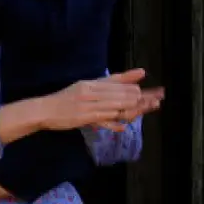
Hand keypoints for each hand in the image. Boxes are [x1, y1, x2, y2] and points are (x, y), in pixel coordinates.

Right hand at [42, 69, 162, 131]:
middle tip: (159, 97)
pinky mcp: (83, 117)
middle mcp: (91, 91)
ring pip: (116, 105)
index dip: (135, 84)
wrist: (44, 110)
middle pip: (121, 93)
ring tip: (151, 106)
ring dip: (135, 107)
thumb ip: (105, 84)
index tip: (150, 85)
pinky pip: (103, 119)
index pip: (117, 81)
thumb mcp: (84, 87)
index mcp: (91, 83)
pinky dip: (114, 122)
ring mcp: (88, 104)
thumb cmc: (65, 100)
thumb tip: (130, 78)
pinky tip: (124, 124)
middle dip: (142, 95)